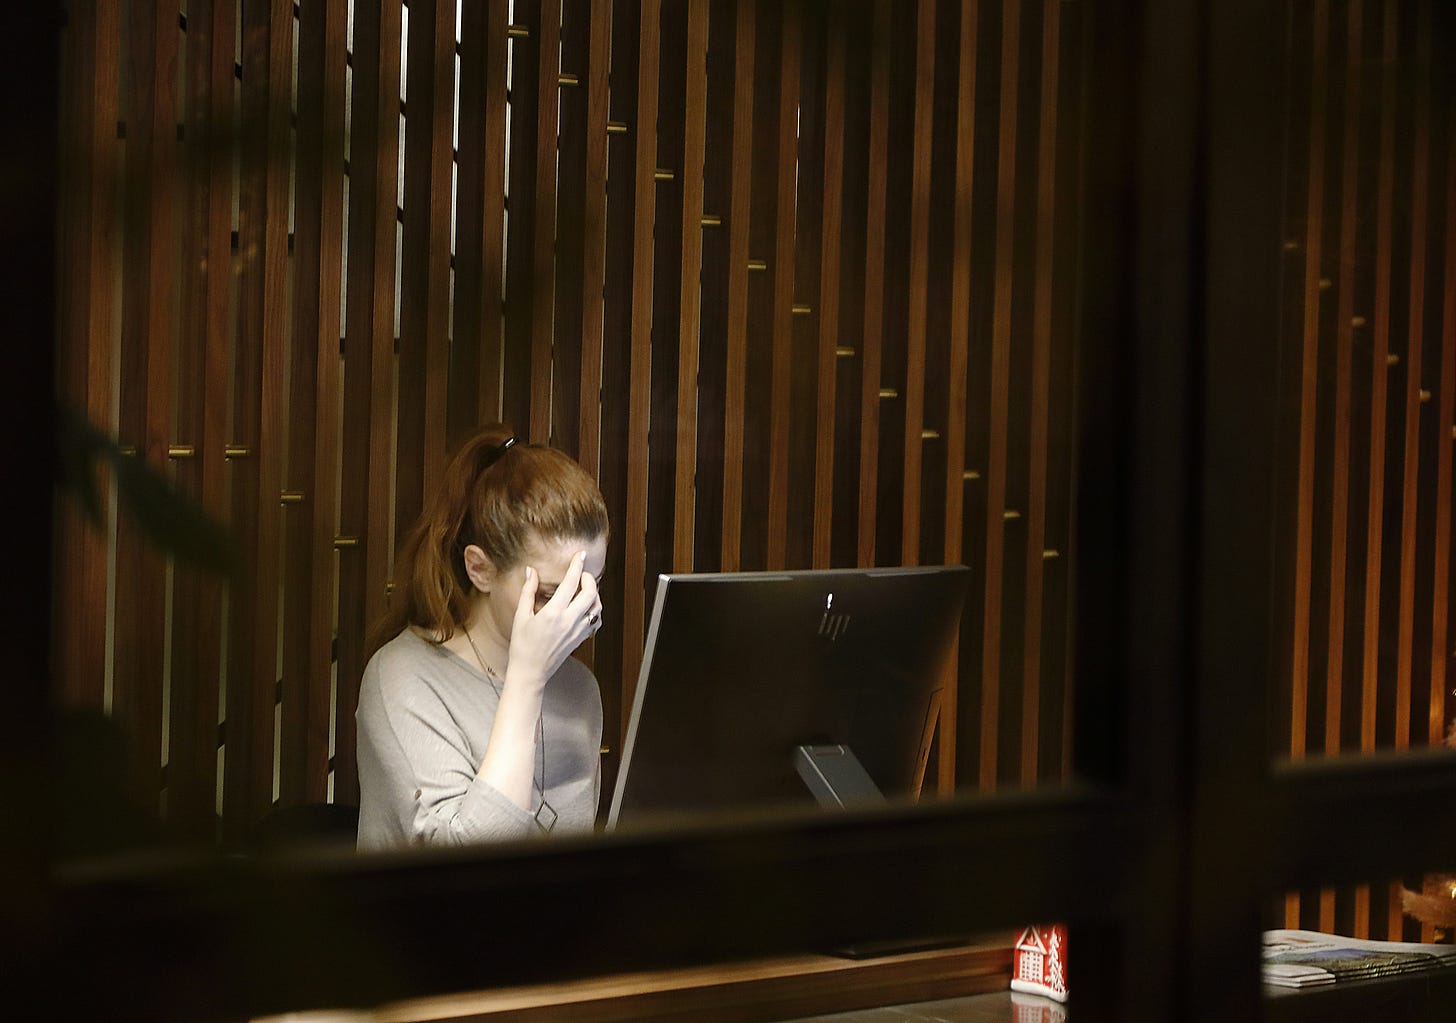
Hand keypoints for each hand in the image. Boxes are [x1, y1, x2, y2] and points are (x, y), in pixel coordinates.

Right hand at [505, 552, 600, 684]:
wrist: (531, 672)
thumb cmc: (522, 646)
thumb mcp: (521, 616)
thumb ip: (528, 591)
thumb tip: (531, 571)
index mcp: (553, 613)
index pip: (571, 582)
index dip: (577, 565)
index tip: (581, 555)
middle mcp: (569, 621)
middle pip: (591, 593)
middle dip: (589, 579)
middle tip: (581, 574)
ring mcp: (577, 631)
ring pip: (597, 607)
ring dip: (594, 594)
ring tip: (583, 589)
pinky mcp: (581, 639)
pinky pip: (595, 620)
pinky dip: (594, 610)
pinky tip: (584, 607)